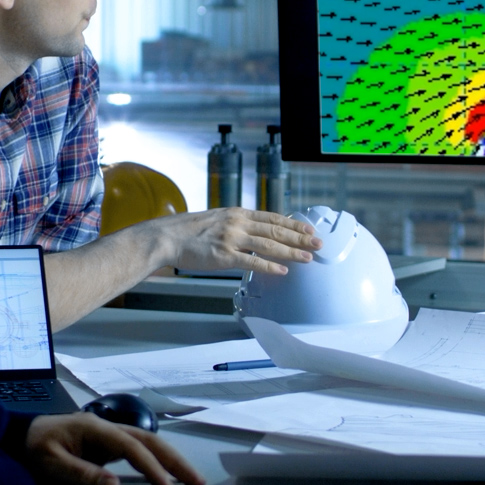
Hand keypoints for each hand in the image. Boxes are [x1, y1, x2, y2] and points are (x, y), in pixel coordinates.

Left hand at [22, 412, 204, 484]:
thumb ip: (81, 474)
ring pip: (148, 442)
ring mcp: (109, 434)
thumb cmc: (34, 448)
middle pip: (149, 440)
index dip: (151, 467)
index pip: (131, 447)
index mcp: (95, 428)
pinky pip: (139, 450)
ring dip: (170, 459)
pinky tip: (167, 474)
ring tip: (191, 479)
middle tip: (197, 481)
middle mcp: (108, 427)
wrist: (22, 435)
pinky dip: (157, 460)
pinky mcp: (108, 444)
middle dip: (175, 460)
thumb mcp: (50, 463)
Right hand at [155, 209, 320, 276]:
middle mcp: (238, 223)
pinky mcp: (224, 255)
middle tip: (318, 243)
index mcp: (237, 213)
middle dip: (300, 238)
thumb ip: (236, 225)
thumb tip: (252, 233)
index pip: (272, 218)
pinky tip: (283, 270)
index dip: (293, 224)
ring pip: (269, 245)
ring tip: (308, 258)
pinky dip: (270, 266)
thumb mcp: (216, 219)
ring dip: (292, 252)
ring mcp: (232, 239)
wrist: (166, 237)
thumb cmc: (188, 231)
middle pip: (276, 230)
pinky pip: (252, 261)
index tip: (309, 229)